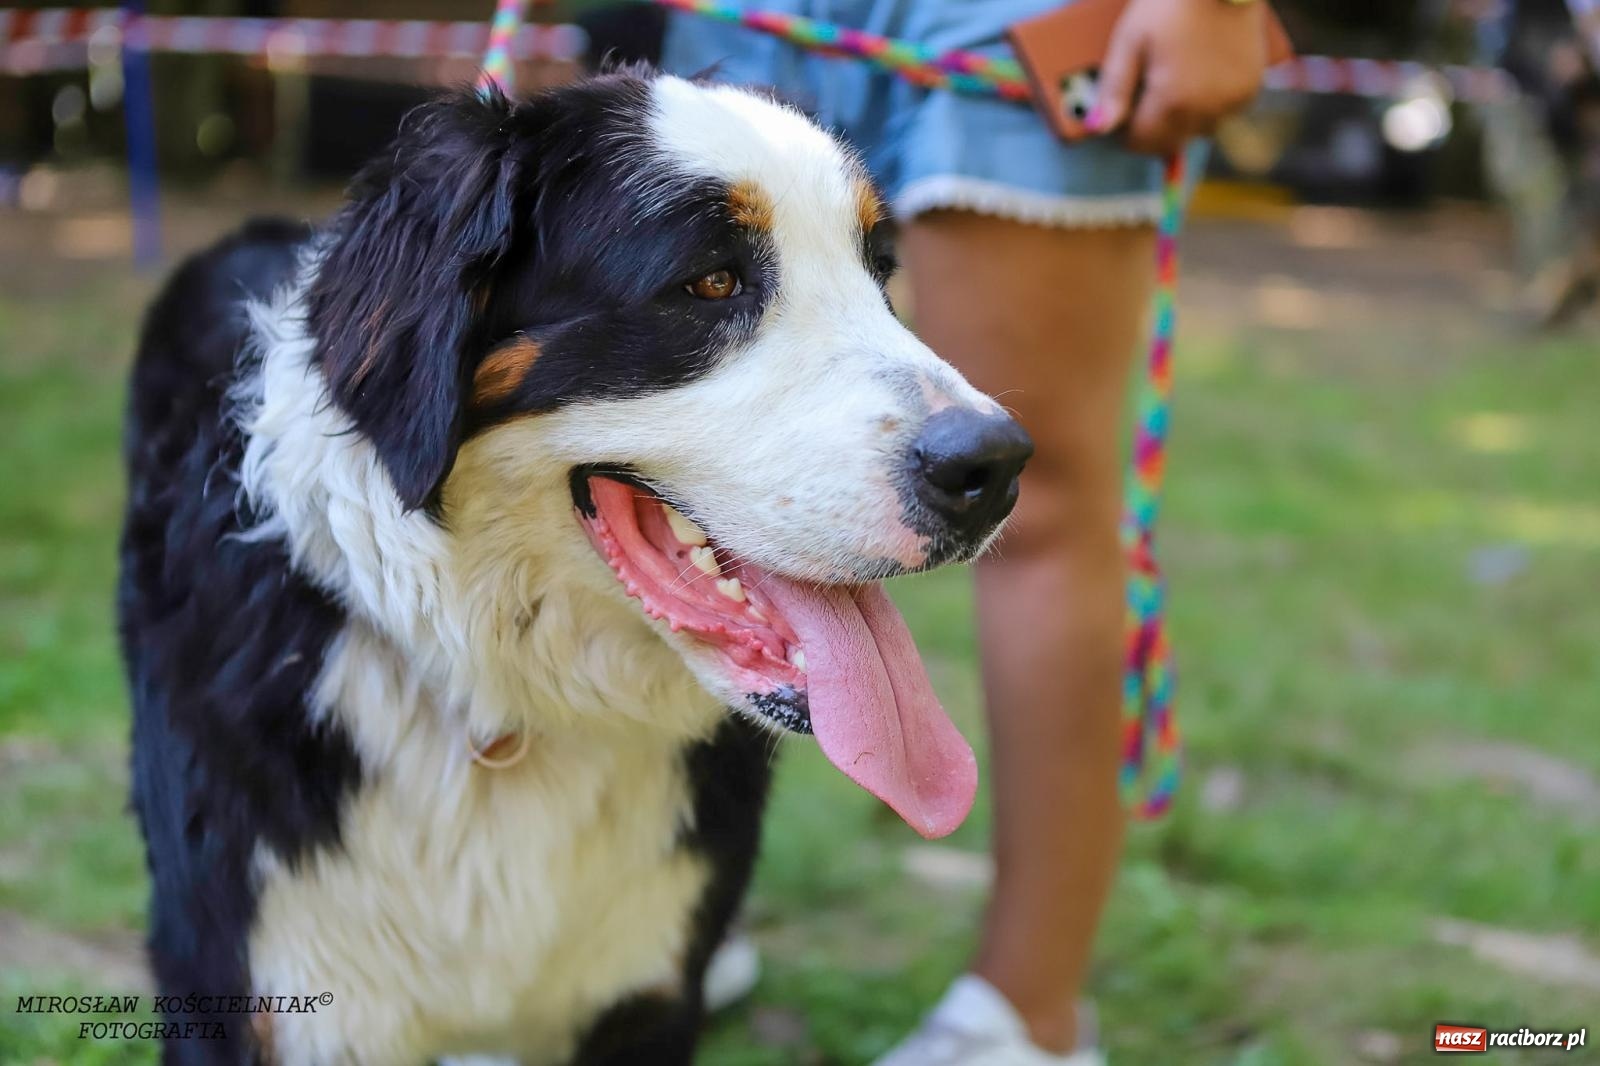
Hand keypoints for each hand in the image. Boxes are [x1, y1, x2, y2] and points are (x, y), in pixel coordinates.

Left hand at [1087, 0, 1268, 154]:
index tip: (1124, 106)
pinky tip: (1202, 72)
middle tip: (1148, 87)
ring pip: (1197, 131)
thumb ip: (1114, 89)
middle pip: (1169, 142)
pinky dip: (1208, 103)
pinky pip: (1222, 113)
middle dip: (1153, 125)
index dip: (1126, 129)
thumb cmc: (1172, 2)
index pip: (1141, 143)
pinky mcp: (1249, 90)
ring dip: (1183, 117)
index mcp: (1173, 102)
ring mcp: (1232, 101)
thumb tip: (1098, 129)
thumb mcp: (1130, 40)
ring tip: (1177, 76)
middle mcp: (1206, 110)